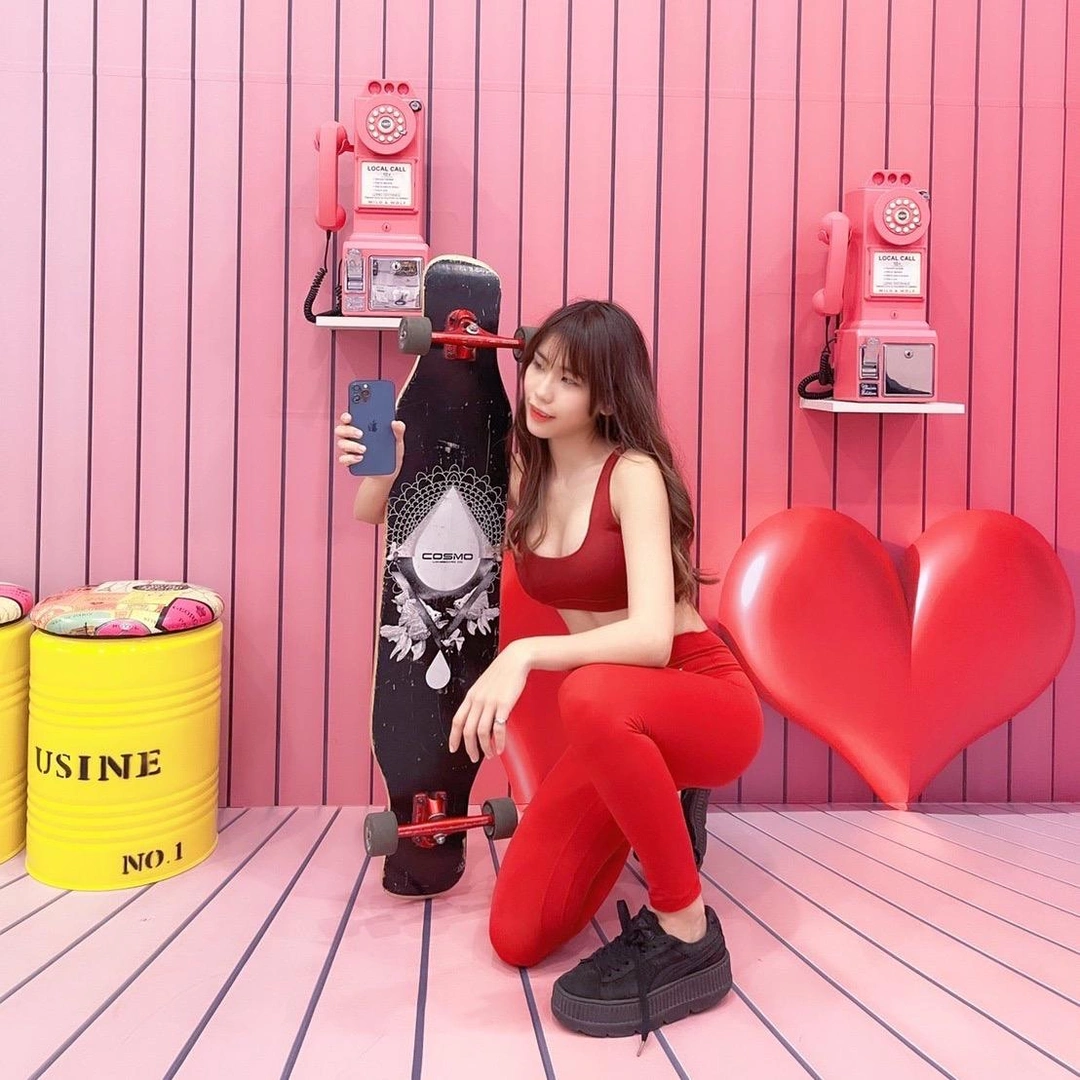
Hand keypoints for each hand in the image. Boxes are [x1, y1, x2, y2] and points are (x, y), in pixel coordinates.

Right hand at [334, 414, 405, 474]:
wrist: (387, 474)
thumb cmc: (389, 454)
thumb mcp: (397, 442)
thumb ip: (398, 431)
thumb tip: (397, 423)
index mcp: (361, 427)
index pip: (349, 418)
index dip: (347, 415)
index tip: (350, 416)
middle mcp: (352, 437)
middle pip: (341, 429)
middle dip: (349, 430)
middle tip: (361, 433)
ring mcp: (350, 450)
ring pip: (342, 443)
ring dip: (351, 445)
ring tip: (364, 449)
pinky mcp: (350, 462)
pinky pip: (344, 459)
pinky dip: (350, 458)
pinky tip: (360, 458)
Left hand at [449, 643, 530, 761]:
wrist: (515, 660)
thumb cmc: (502, 672)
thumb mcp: (484, 686)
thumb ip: (479, 702)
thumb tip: (478, 719)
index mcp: (471, 696)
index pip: (457, 720)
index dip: (453, 737)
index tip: (453, 748)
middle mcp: (478, 700)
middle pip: (468, 730)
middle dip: (469, 748)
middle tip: (474, 757)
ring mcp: (490, 703)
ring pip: (481, 732)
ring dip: (484, 748)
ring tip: (489, 754)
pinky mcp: (504, 705)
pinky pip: (498, 729)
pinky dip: (498, 742)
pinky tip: (500, 747)